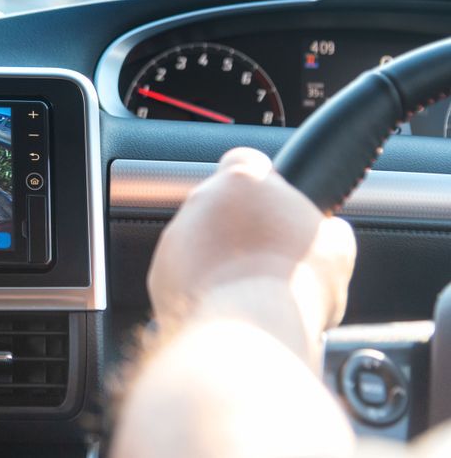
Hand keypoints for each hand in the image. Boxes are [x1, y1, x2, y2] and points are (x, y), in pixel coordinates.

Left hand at [147, 147, 356, 363]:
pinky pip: (181, 272)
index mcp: (244, 183)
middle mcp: (201, 202)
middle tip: (266, 257)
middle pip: (219, 203)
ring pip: (197, 240)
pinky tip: (224, 306)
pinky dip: (198, 284)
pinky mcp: (160, 272)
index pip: (246, 160)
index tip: (273, 202)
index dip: (261, 181)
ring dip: (217, 257)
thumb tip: (328, 233)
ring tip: (247, 290)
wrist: (247, 334)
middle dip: (239, 226)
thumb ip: (324, 229)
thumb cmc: (293, 288)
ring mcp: (175, 237)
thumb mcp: (334, 250)